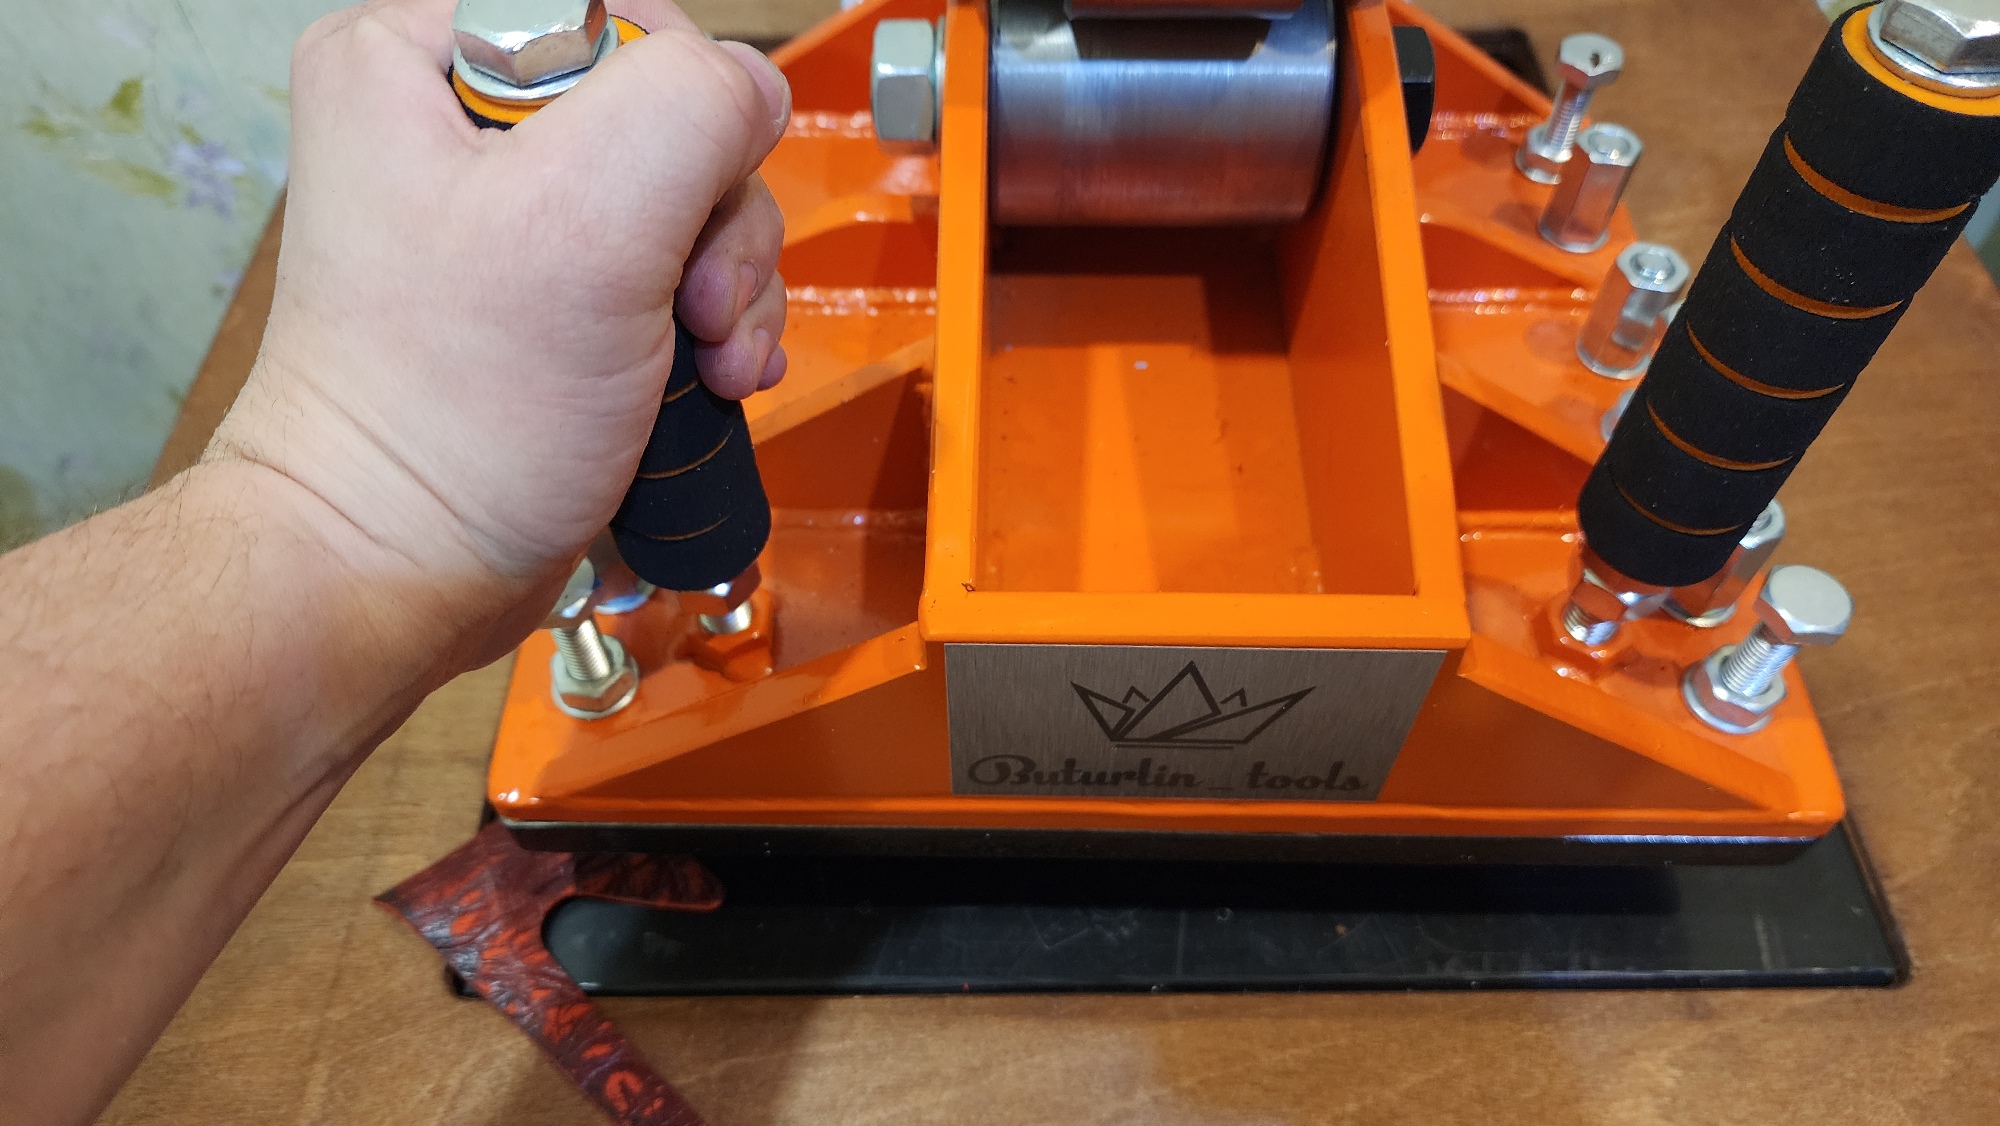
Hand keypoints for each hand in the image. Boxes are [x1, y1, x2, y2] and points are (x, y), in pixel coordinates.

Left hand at [208, 0, 791, 669]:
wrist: (401, 569)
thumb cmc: (452, 414)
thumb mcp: (589, 218)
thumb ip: (693, 106)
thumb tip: (751, 91)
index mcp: (415, 58)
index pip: (618, 20)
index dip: (685, 115)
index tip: (674, 221)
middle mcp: (455, 123)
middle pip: (667, 114)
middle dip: (716, 221)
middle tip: (695, 310)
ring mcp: (510, 218)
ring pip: (689, 198)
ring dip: (730, 285)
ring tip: (709, 364)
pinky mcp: (551, 296)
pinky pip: (675, 269)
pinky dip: (714, 324)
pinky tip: (713, 379)